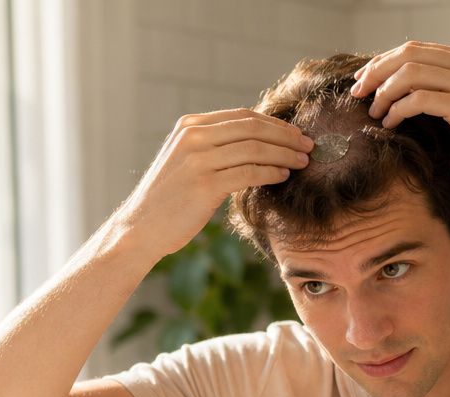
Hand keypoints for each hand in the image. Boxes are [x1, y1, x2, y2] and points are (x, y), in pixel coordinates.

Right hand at [115, 109, 313, 258]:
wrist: (141, 228)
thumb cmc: (170, 199)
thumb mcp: (187, 161)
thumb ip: (214, 146)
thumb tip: (258, 142)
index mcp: (190, 126)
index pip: (243, 116)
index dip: (275, 124)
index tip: (297, 134)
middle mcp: (193, 136)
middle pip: (253, 127)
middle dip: (286, 136)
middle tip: (309, 146)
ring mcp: (198, 159)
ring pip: (255, 148)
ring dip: (285, 154)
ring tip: (303, 162)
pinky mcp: (205, 184)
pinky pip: (249, 172)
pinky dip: (271, 172)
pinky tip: (283, 176)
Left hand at [351, 41, 449, 183]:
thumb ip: (448, 88)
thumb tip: (407, 91)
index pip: (415, 49)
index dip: (384, 61)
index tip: (364, 79)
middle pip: (407, 55)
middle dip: (376, 72)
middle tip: (357, 92)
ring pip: (409, 74)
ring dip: (383, 92)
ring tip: (373, 111)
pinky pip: (418, 100)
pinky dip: (397, 110)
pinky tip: (389, 123)